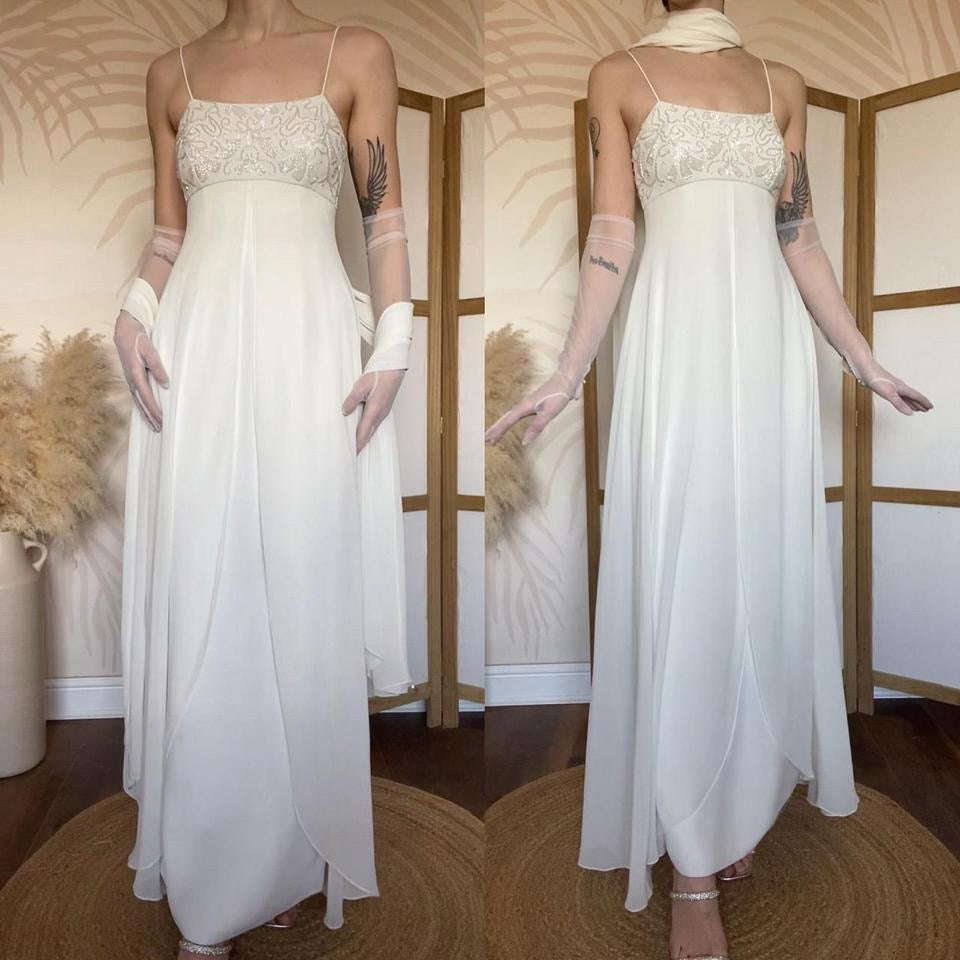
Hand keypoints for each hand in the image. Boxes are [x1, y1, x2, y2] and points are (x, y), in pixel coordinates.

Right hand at [113, 310, 168, 430]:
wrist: (124, 331)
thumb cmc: (138, 339)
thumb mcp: (150, 350)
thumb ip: (157, 366)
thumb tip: (165, 384)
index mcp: (135, 374)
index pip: (146, 396)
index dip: (154, 409)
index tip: (162, 420)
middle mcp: (131, 380)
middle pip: (141, 403)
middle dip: (150, 416)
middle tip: (159, 429)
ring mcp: (130, 380)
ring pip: (138, 401)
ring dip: (146, 414)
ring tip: (154, 426)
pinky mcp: (132, 378)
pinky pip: (137, 396)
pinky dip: (142, 406)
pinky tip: (147, 413)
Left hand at [342, 369, 404, 452]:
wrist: (394, 370)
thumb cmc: (379, 375)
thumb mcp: (361, 385)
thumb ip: (352, 400)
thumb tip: (344, 412)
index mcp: (375, 411)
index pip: (363, 434)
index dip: (357, 445)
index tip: (351, 455)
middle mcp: (380, 415)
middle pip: (368, 435)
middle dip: (360, 446)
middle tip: (350, 455)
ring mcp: (383, 413)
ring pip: (372, 430)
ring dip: (363, 439)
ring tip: (355, 446)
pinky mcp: (383, 409)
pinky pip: (375, 425)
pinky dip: (367, 431)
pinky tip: (362, 431)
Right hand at [484, 372, 575, 446]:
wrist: (566, 378)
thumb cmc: (559, 394)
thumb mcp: (549, 412)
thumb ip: (537, 426)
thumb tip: (525, 443)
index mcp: (525, 407)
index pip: (508, 422)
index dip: (498, 431)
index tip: (487, 440)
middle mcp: (523, 405)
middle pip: (505, 418)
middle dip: (495, 429)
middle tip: (485, 440)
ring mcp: (527, 404)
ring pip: (510, 416)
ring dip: (501, 425)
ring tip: (493, 434)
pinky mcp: (533, 404)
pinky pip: (516, 414)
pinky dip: (509, 421)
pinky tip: (510, 422)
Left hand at [854, 358, 932, 415]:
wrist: (864, 369)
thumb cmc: (877, 379)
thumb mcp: (889, 394)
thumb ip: (899, 404)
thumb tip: (910, 413)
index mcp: (902, 388)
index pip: (917, 396)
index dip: (924, 402)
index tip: (931, 407)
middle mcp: (899, 387)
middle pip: (912, 397)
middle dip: (919, 404)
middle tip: (926, 409)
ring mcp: (892, 387)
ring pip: (904, 396)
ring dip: (911, 403)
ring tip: (915, 408)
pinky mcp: (884, 387)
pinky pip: (896, 396)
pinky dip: (901, 400)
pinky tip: (899, 400)